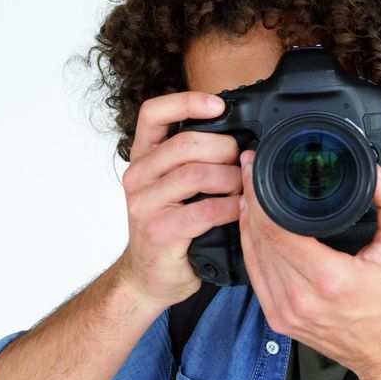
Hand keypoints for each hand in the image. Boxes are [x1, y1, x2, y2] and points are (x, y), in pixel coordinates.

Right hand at [116, 91, 242, 309]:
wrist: (149, 277)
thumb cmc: (170, 230)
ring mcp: (144, 204)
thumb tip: (239, 137)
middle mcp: (137, 177)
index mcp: (142, 158)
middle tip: (242, 164)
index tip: (218, 106)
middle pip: (186, 143)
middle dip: (225, 150)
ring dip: (231, 180)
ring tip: (243, 189)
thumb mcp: (174, 187)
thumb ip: (192, 160)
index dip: (187, 102)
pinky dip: (231, 207)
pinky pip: (205, 209)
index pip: (154, 113)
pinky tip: (240, 210)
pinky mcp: (159, 231)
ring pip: (197, 174)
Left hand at [237, 149, 380, 374]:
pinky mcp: (278, 320)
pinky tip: (251, 229)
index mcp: (330, 279)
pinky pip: (254, 277)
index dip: (260, 196)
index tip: (256, 170)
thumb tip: (376, 173)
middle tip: (249, 172)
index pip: (277, 230)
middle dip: (250, 201)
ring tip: (248, 194)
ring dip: (246, 223)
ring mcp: (286, 313)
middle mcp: (302, 299)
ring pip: (251, 257)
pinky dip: (250, 249)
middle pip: (260, 240)